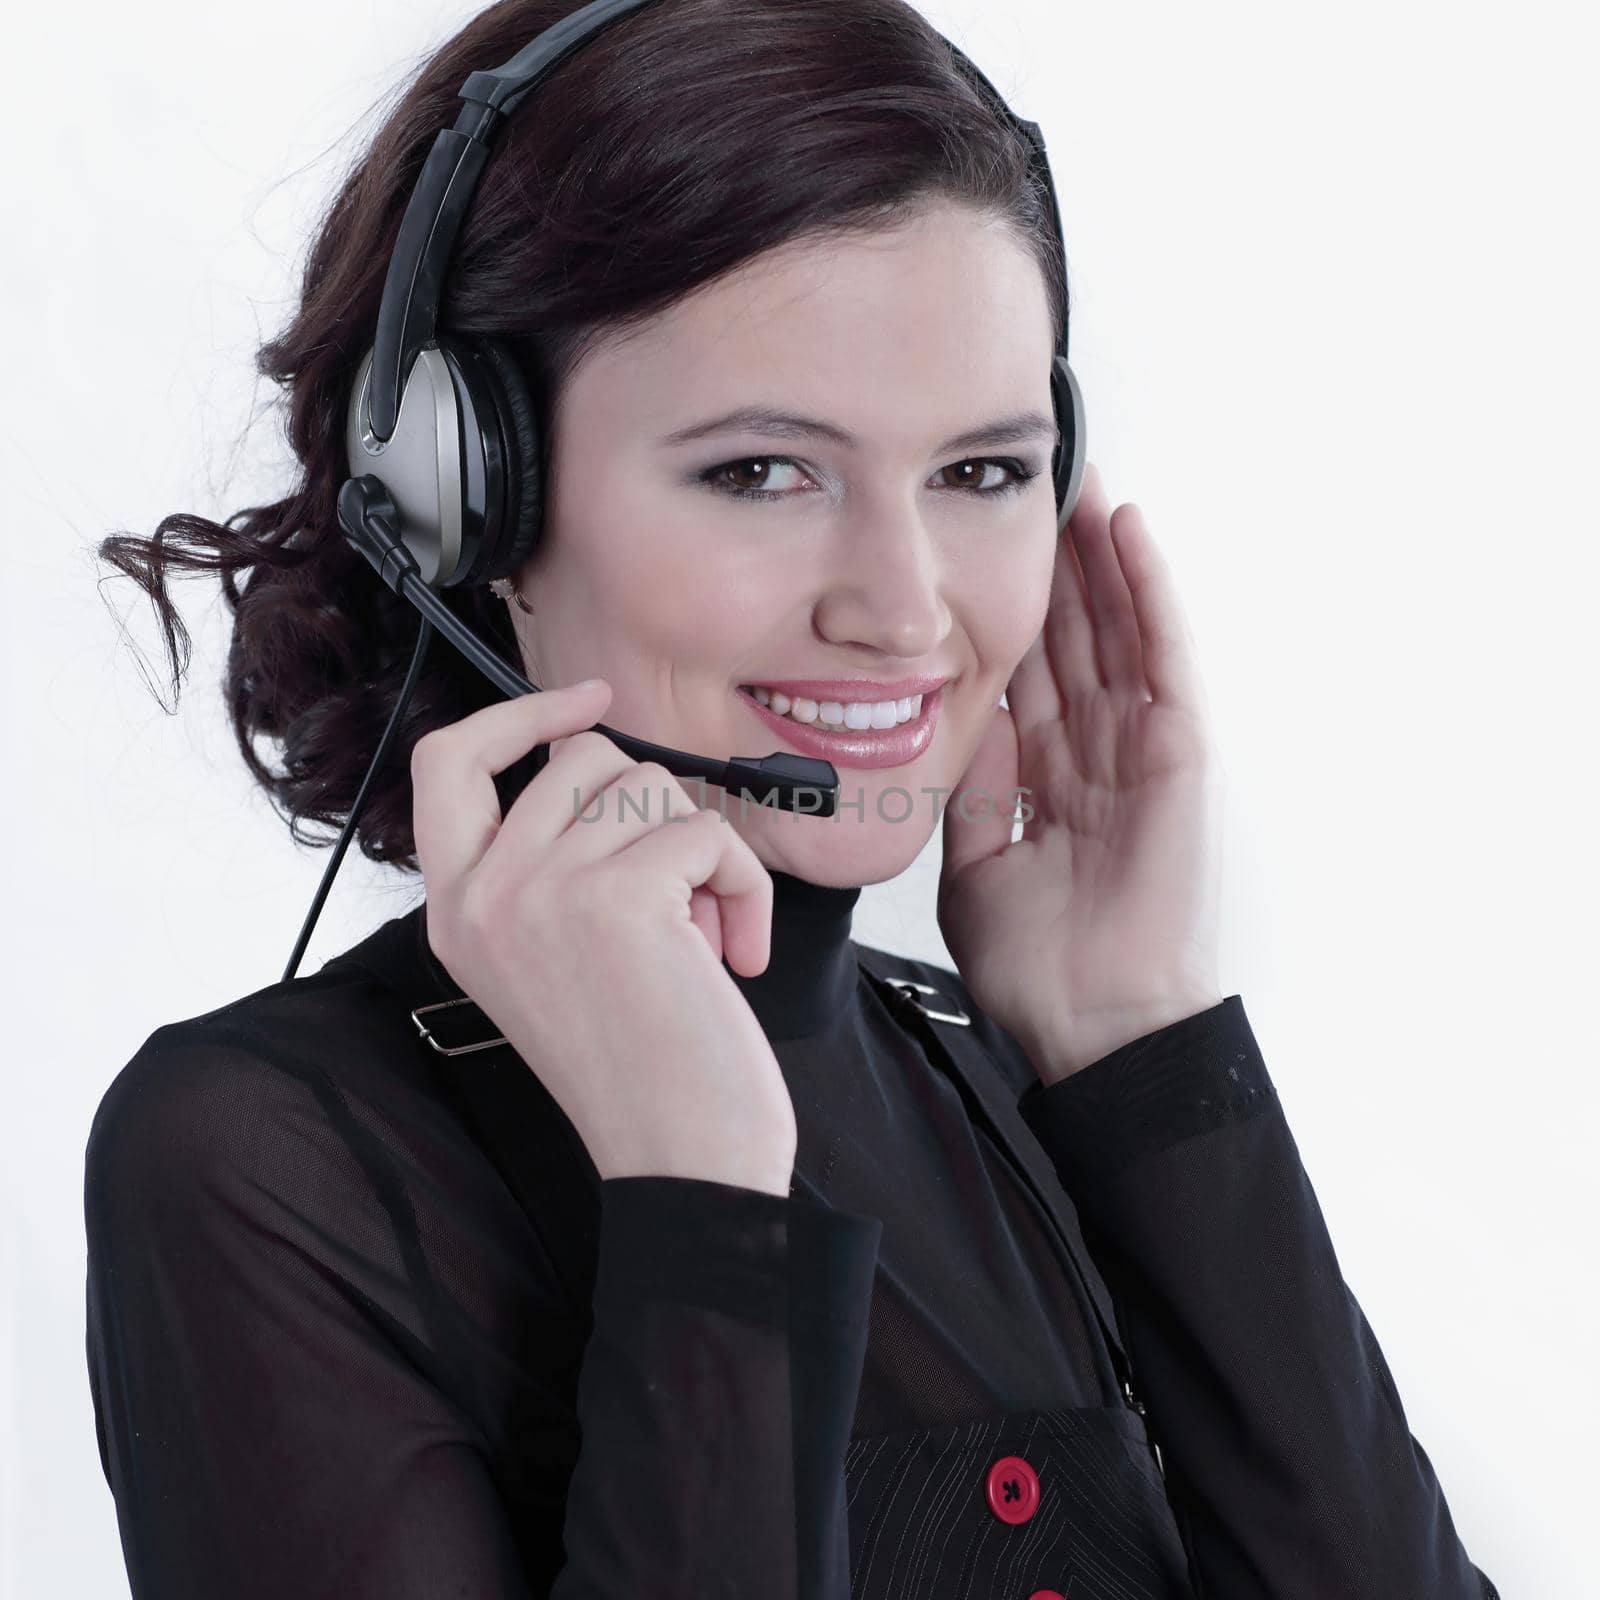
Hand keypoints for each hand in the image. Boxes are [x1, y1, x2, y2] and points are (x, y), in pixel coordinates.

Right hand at [412, 678, 795, 1192]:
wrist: (682, 1159)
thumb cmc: (640, 1063)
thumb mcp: (555, 952)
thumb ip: (551, 861)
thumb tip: (601, 759)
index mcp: (457, 909)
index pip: (448, 762)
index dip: (517, 715)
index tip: (586, 702)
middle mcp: (482, 896)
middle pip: (580, 758)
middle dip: (650, 811)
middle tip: (676, 898)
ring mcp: (541, 892)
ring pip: (649, 787)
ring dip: (700, 853)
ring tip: (701, 936)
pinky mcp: (616, 897)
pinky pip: (706, 834)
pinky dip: (745, 886)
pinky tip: (736, 955)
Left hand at [937, 463, 1226, 1083]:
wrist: (1093, 1022)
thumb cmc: (1041, 962)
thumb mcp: (981, 863)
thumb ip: (980, 789)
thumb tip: (969, 720)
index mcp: (1051, 773)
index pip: (1031, 666)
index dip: (1011, 602)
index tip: (985, 540)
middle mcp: (1099, 748)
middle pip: (1078, 632)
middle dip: (1059, 558)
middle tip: (1038, 474)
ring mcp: (1142, 746)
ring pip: (1120, 626)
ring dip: (1102, 550)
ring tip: (1082, 473)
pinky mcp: (1177, 753)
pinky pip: (1163, 658)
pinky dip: (1149, 593)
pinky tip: (1129, 531)